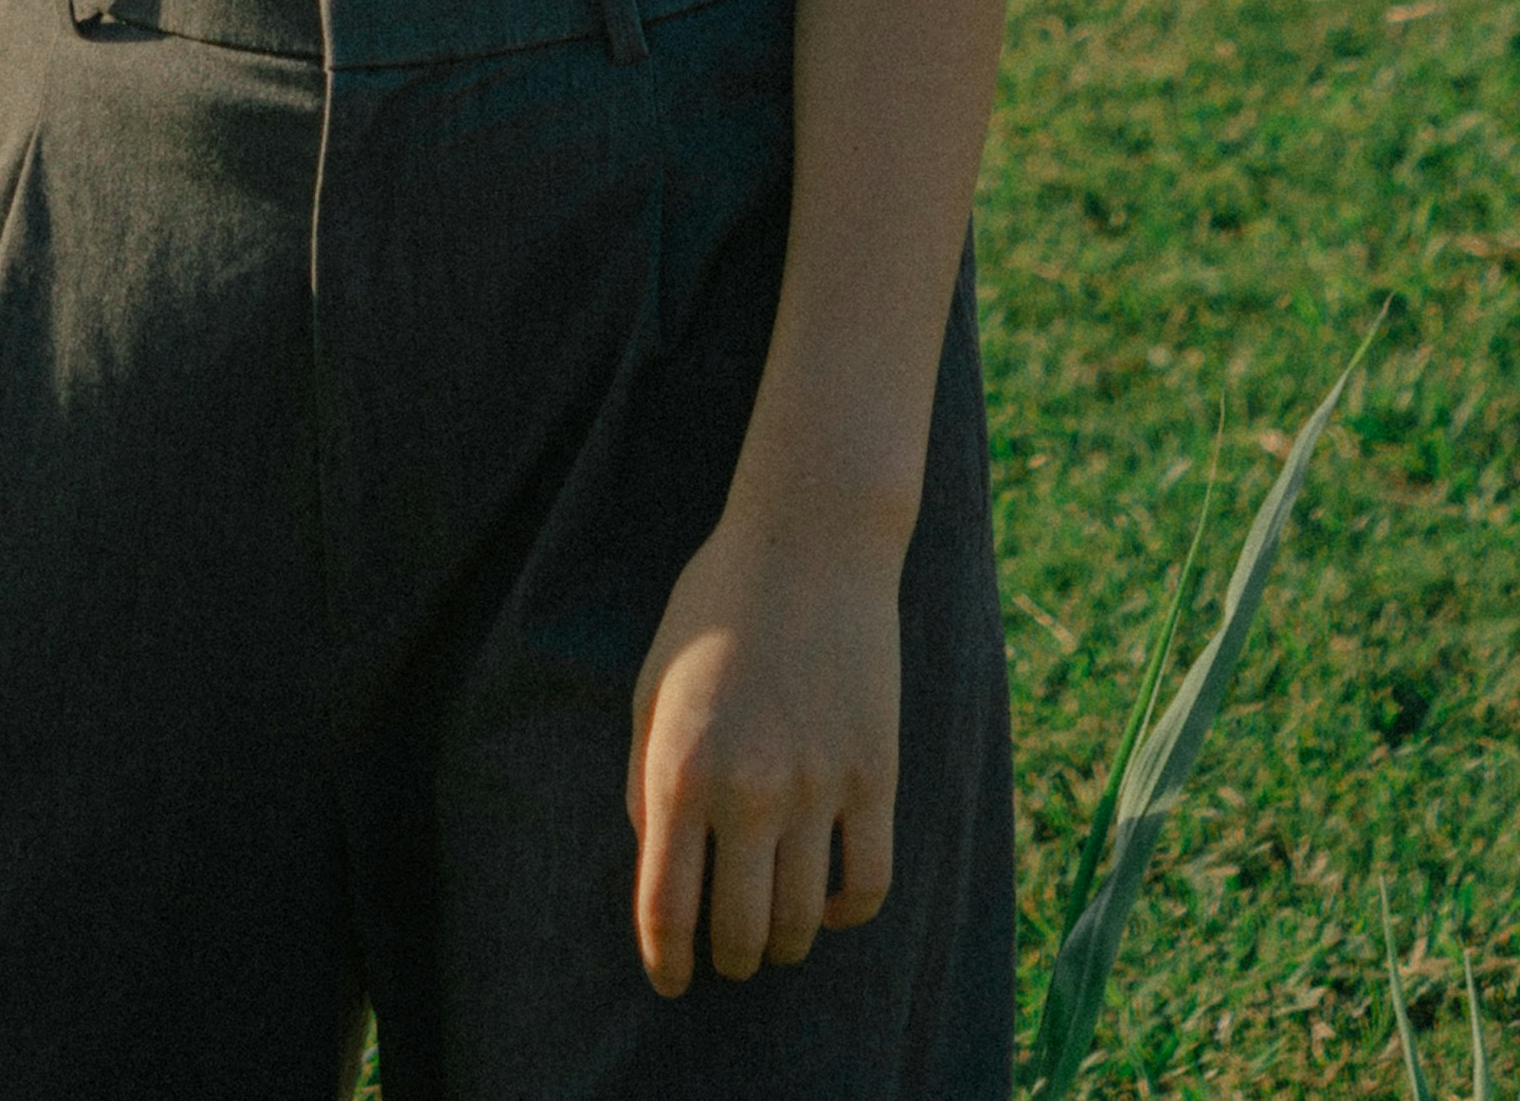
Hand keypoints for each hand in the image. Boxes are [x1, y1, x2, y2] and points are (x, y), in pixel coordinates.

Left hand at [626, 495, 904, 993]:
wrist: (809, 540)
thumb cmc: (717, 606)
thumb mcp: (652, 683)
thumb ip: (644, 779)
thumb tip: (657, 862)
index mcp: (680, 770)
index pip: (665, 910)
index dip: (665, 962)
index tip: (670, 979)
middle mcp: (747, 792)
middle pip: (737, 933)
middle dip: (727, 959)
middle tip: (725, 955)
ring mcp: (816, 788)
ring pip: (800, 923)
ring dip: (781, 944)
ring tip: (772, 933)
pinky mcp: (875, 777)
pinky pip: (868, 885)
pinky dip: (846, 913)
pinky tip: (826, 900)